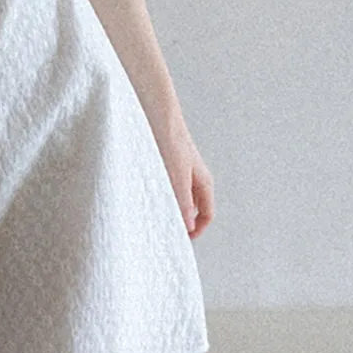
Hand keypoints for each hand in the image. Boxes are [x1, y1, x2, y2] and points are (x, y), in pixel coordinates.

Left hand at [152, 119, 214, 238]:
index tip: (179, 239)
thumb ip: (183, 200)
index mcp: (203, 182)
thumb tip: (187, 226)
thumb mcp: (177, 174)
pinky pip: (166, 189)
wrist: (157, 113)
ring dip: (169, 209)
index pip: (207, 214)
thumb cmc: (170, 140)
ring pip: (178, 199)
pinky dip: (160, 197)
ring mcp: (180, 172)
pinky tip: (145, 198)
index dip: (196, 230)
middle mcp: (194, 179)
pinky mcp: (166, 166)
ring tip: (152, 216)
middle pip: (193, 209)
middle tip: (163, 232)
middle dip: (181, 222)